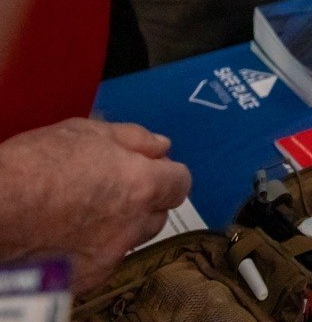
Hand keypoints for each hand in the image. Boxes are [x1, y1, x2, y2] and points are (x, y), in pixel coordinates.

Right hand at [0, 119, 192, 291]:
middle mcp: (132, 225)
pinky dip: (95, 251)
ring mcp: (109, 255)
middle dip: (145, 202)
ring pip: (132, 240)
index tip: (152, 170)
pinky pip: (105, 263)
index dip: (167, 174)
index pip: (180, 183)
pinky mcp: (85, 278)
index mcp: (141, 185)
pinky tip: (70, 237)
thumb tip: (160, 146)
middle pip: (159, 214)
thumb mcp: (85, 132)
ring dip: (122, 227)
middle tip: (114, 190)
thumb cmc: (33, 168)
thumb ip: (133, 138)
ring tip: (88, 213)